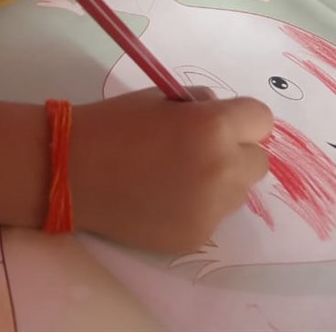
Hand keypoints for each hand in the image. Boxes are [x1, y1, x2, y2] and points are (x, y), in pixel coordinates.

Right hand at [72, 88, 272, 252]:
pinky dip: (197, 205)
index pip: (262, 119)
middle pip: (258, 161)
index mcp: (214, 128)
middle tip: (199, 148)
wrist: (73, 171)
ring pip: (238, 192)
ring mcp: (211, 210)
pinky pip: (214, 216)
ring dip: (220, 181)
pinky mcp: (196, 237)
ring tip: (176, 174)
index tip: (220, 121)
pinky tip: (163, 197)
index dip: (242, 118)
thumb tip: (224, 117)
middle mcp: (222, 171)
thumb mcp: (163, 98)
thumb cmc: (115, 123)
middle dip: (236, 152)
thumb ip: (202, 107)